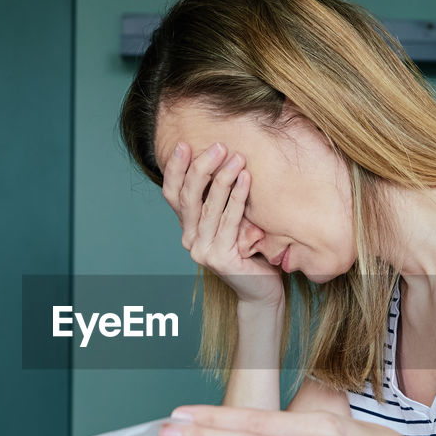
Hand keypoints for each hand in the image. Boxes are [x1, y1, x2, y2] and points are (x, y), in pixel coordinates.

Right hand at [161, 142, 282, 307]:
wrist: (262, 291)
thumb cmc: (251, 252)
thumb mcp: (232, 222)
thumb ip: (222, 201)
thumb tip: (226, 158)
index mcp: (188, 229)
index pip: (173, 195)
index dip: (175, 170)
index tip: (184, 144)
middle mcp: (190, 240)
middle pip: (188, 198)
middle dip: (200, 168)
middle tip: (218, 146)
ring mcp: (203, 251)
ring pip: (208, 208)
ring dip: (222, 178)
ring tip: (236, 156)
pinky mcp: (220, 259)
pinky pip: (230, 221)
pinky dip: (238, 197)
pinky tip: (246, 178)